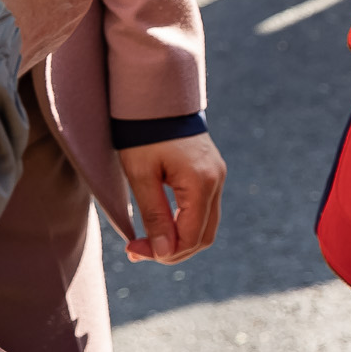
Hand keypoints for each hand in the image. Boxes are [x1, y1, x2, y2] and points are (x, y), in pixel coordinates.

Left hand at [120, 132, 226, 262]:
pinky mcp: (211, 173)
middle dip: (172, 251)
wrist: (157, 99)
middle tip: (138, 250)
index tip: (133, 250)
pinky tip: (161, 223)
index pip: (190, 236)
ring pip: (205, 225)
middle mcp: (216, 181)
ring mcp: (217, 176)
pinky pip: (203, 210)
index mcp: (201, 182)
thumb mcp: (141, 176)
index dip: (163, 253)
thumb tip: (164, 252)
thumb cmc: (144, 135)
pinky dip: (184, 224)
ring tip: (146, 240)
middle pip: (203, 236)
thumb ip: (155, 215)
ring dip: (178, 239)